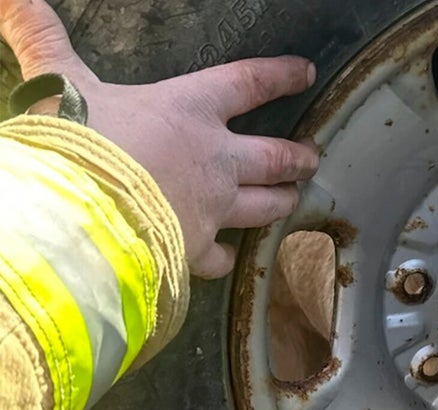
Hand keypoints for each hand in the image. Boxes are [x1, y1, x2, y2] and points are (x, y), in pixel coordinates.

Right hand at [0, 0, 319, 277]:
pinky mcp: (196, 250)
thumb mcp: (58, 82)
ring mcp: (211, 208)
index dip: (281, 75)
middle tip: (312, 155)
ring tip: (293, 198)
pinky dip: (226, 256)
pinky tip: (227, 259)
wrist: (74, 217)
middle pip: (274, 156)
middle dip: (298, 156)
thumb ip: (43, 40)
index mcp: (189, 110)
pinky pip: (221, 256)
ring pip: (264, 206)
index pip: (248, 83)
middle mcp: (214, 160)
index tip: (305, 73)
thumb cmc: (74, 143)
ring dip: (281, 201)